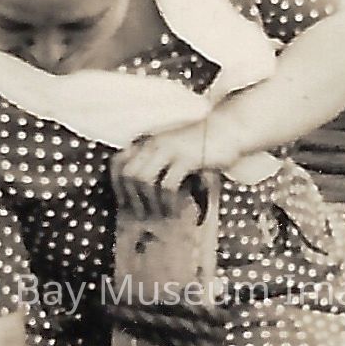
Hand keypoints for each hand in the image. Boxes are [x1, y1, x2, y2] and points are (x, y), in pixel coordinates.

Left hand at [111, 115, 234, 218]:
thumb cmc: (201, 146)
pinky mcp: (186, 158)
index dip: (116, 186)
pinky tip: (175, 210)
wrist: (228, 130)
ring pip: (144, 180)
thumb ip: (158, 169)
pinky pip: (167, 185)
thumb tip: (145, 200)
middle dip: (132, 199)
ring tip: (160, 215)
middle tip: (143, 216)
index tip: (123, 204)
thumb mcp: (174, 154)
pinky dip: (168, 202)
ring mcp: (169, 149)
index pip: (117, 162)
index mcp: (147, 141)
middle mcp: (153, 143)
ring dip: (150, 202)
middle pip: (128, 174)